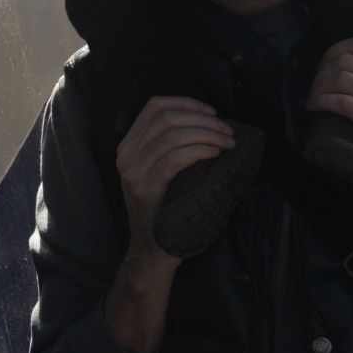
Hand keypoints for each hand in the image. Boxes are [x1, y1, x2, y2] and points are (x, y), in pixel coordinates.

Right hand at [117, 97, 233, 260]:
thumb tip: (209, 122)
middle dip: (203, 119)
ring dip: (207, 134)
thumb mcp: (160, 172)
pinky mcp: (145, 188)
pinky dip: (198, 150)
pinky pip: (174, 158)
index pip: (154, 106)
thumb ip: (170, 147)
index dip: (187, 103)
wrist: (151, 249)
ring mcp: (133, 171)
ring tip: (227, 142)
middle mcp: (125, 155)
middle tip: (227, 131)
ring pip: (172, 135)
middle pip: (166, 118)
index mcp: (128, 146)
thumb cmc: (166, 209)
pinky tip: (214, 154)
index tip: (212, 112)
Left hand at [307, 36, 352, 212]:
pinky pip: (344, 103)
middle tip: (314, 87)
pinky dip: (322, 102)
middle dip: (322, 71)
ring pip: (342, 79)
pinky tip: (314, 108)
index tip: (323, 66)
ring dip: (318, 88)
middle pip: (348, 60)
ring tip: (313, 99)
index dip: (335, 50)